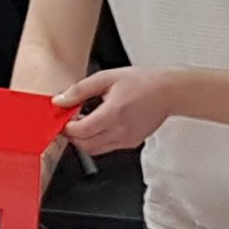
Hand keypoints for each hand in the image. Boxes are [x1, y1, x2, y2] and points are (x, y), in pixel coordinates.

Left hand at [56, 67, 175, 154]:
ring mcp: (126, 140)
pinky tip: (101, 125)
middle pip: (85, 145)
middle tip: (71, 122)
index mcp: (113, 113)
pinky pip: (108, 148)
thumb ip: (80, 90)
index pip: (80, 132)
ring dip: (84, 140)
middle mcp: (120, 131)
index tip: (65, 118)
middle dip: (73, 136)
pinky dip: (98, 140)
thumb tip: (60, 101)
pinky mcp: (131, 143)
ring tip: (86, 123)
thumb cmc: (142, 83)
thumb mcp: (106, 78)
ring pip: (95, 150)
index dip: (67, 127)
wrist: (167, 92)